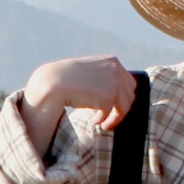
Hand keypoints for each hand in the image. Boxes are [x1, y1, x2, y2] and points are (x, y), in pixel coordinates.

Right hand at [13, 56, 137, 153]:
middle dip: (121, 108)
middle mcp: (116, 69)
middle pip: (129, 94)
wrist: (54, 82)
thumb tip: (113, 95)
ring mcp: (114, 82)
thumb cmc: (67, 78)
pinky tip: (94, 121)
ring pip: (125, 106)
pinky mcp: (109, 96)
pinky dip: (104, 120)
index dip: (122, 97)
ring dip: (114, 117)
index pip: (128, 82)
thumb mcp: (89, 72)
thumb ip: (103, 78)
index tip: (113, 107)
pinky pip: (112, 113)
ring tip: (102, 123)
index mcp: (112, 61)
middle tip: (109, 119)